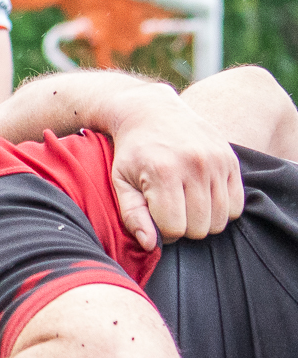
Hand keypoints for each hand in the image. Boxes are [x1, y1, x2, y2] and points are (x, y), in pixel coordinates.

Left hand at [103, 81, 243, 249]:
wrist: (152, 112)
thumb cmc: (132, 152)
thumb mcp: (120, 182)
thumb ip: (132, 216)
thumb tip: (151, 245)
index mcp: (164, 172)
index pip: (174, 228)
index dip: (162, 231)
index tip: (153, 217)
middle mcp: (195, 165)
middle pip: (200, 228)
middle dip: (182, 227)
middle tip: (169, 210)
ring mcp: (217, 162)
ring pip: (220, 221)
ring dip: (202, 221)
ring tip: (184, 204)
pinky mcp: (231, 161)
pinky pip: (237, 206)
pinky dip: (221, 211)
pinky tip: (201, 198)